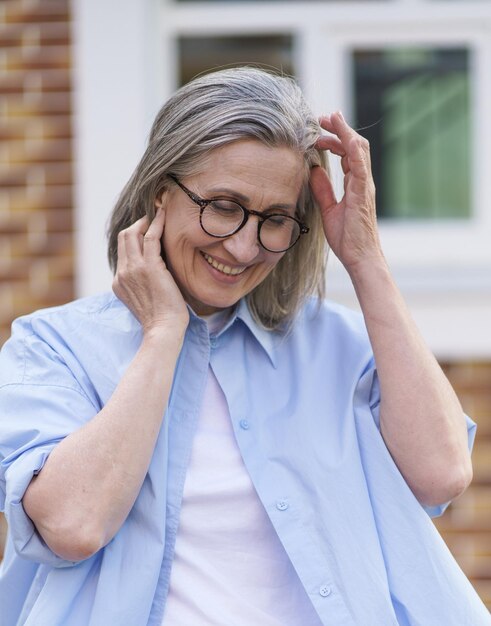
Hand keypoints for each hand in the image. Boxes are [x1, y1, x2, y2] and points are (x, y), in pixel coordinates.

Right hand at [112, 207, 188, 334]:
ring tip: (159, 213)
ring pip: (133, 234)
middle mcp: (122, 273)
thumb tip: (155, 274)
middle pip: (123, 238)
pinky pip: (151, 237)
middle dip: (136, 224)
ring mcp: (133, 269)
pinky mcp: (150, 267)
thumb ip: (143, 285)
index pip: (122, 251)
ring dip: (146, 221)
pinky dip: (157, 223)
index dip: (133, 237)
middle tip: (151, 218)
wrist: (163, 330)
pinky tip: (164, 216)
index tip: (145, 230)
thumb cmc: (161, 320)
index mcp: (119, 282)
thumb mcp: (144, 300)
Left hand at [310, 111, 383, 272]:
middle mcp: (363, 181)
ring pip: (359, 149)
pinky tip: (344, 137)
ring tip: (330, 119)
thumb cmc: (348, 238)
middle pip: (354, 145)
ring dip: (344, 131)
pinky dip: (353, 149)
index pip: (348, 153)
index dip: (335, 139)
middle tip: (322, 118)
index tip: (319, 132)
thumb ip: (323, 190)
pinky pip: (360, 166)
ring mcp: (365, 186)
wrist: (360, 257)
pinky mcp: (363, 193)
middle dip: (339, 128)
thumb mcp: (329, 209)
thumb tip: (314, 171)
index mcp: (356, 184)